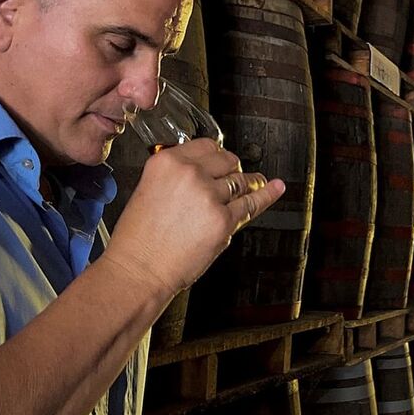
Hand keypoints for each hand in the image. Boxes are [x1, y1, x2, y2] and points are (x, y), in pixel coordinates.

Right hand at [102, 138, 284, 295]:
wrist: (139, 269)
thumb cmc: (138, 238)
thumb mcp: (148, 189)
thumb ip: (176, 176)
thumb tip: (202, 172)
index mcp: (167, 162)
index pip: (206, 145)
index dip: (218, 154)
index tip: (222, 158)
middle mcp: (190, 174)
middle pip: (227, 160)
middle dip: (232, 168)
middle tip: (234, 174)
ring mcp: (209, 196)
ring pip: (241, 181)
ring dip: (251, 182)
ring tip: (258, 182)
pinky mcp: (224, 220)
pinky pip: (252, 203)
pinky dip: (267, 195)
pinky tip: (274, 189)